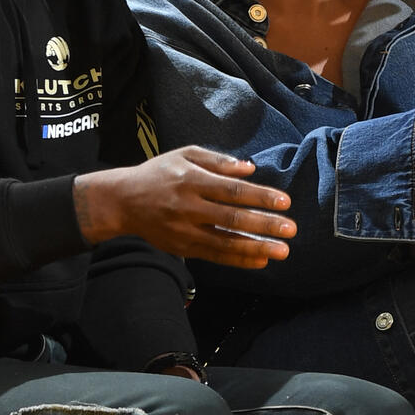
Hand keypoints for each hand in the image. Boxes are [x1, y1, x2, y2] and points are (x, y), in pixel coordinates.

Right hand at [74, 147, 295, 267]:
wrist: (123, 201)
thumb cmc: (159, 173)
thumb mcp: (185, 155)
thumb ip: (218, 160)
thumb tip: (250, 169)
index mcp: (191, 180)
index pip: (231, 191)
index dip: (259, 197)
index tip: (284, 202)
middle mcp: (188, 207)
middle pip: (232, 218)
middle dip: (264, 225)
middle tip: (291, 230)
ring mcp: (184, 230)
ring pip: (225, 242)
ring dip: (256, 248)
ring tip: (281, 251)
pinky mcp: (182, 247)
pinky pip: (215, 255)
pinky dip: (238, 259)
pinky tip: (259, 260)